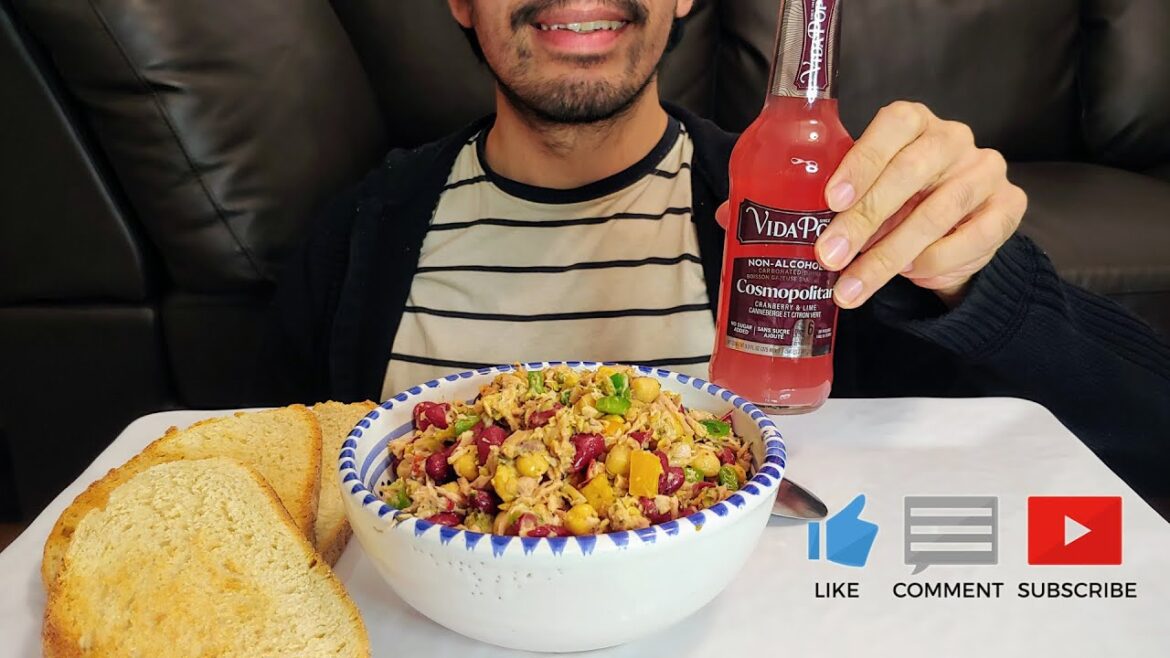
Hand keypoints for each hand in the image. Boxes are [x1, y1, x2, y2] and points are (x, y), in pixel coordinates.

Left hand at [816, 101, 1027, 307]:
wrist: (953, 231)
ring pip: (937, 213)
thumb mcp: (871, 192)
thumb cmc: (900, 203)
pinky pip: (974, 237)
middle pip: (910, 172)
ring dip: (889, 255)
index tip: (831, 200)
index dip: (862, 162)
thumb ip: (848, 199)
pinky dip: (935, 261)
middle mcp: (953, 139)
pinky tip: (910, 275)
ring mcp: (985, 170)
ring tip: (854, 284)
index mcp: (914, 122)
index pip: (893, 126)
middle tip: (830, 255)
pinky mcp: (1010, 205)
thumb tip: (808, 234)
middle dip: (864, 219)